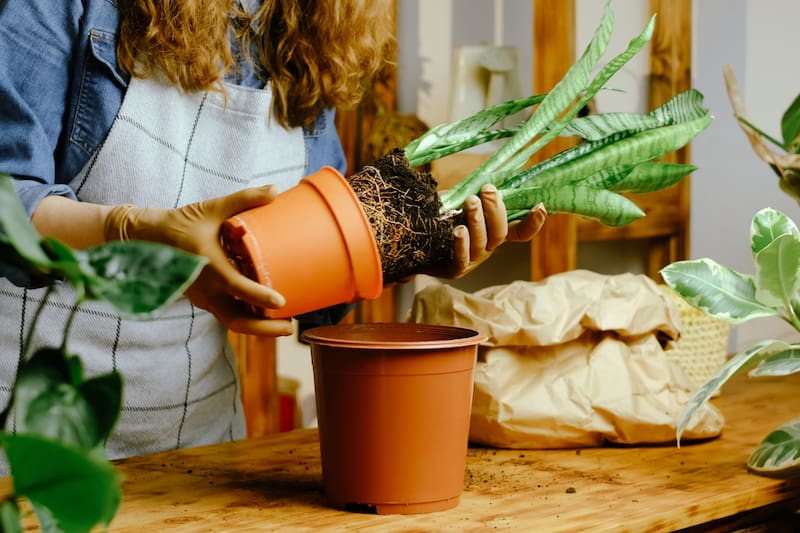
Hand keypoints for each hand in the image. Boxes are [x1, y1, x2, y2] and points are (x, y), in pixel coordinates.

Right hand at [104, 186, 292, 335]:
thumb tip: (275, 190)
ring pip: (233, 322)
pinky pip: (228, 315)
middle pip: (236, 320)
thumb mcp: (212, 208)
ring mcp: (204, 298)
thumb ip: (244, 198)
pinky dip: (248, 318)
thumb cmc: (181, 222)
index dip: (259, 297)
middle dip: (264, 329)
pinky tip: (267, 315)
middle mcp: (206, 288)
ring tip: (284, 323)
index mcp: (209, 265)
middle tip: (290, 327)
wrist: (148, 239)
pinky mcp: (204, 300)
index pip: (236, 287)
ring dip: (258, 327)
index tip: (281, 303)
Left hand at [426, 184, 546, 278]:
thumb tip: (489, 172)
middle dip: (496, 210)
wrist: (416, 244)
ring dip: (478, 220)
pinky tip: (459, 230)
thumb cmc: (441, 219)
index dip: (533, 223)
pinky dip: (462, 244)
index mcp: (493, 233)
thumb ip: (475, 193)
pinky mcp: (454, 269)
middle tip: (488, 190)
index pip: (520, 232)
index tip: (541, 205)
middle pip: (500, 233)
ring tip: (471, 201)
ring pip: (482, 243)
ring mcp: (472, 260)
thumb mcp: (459, 203)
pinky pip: (461, 259)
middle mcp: (487, 248)